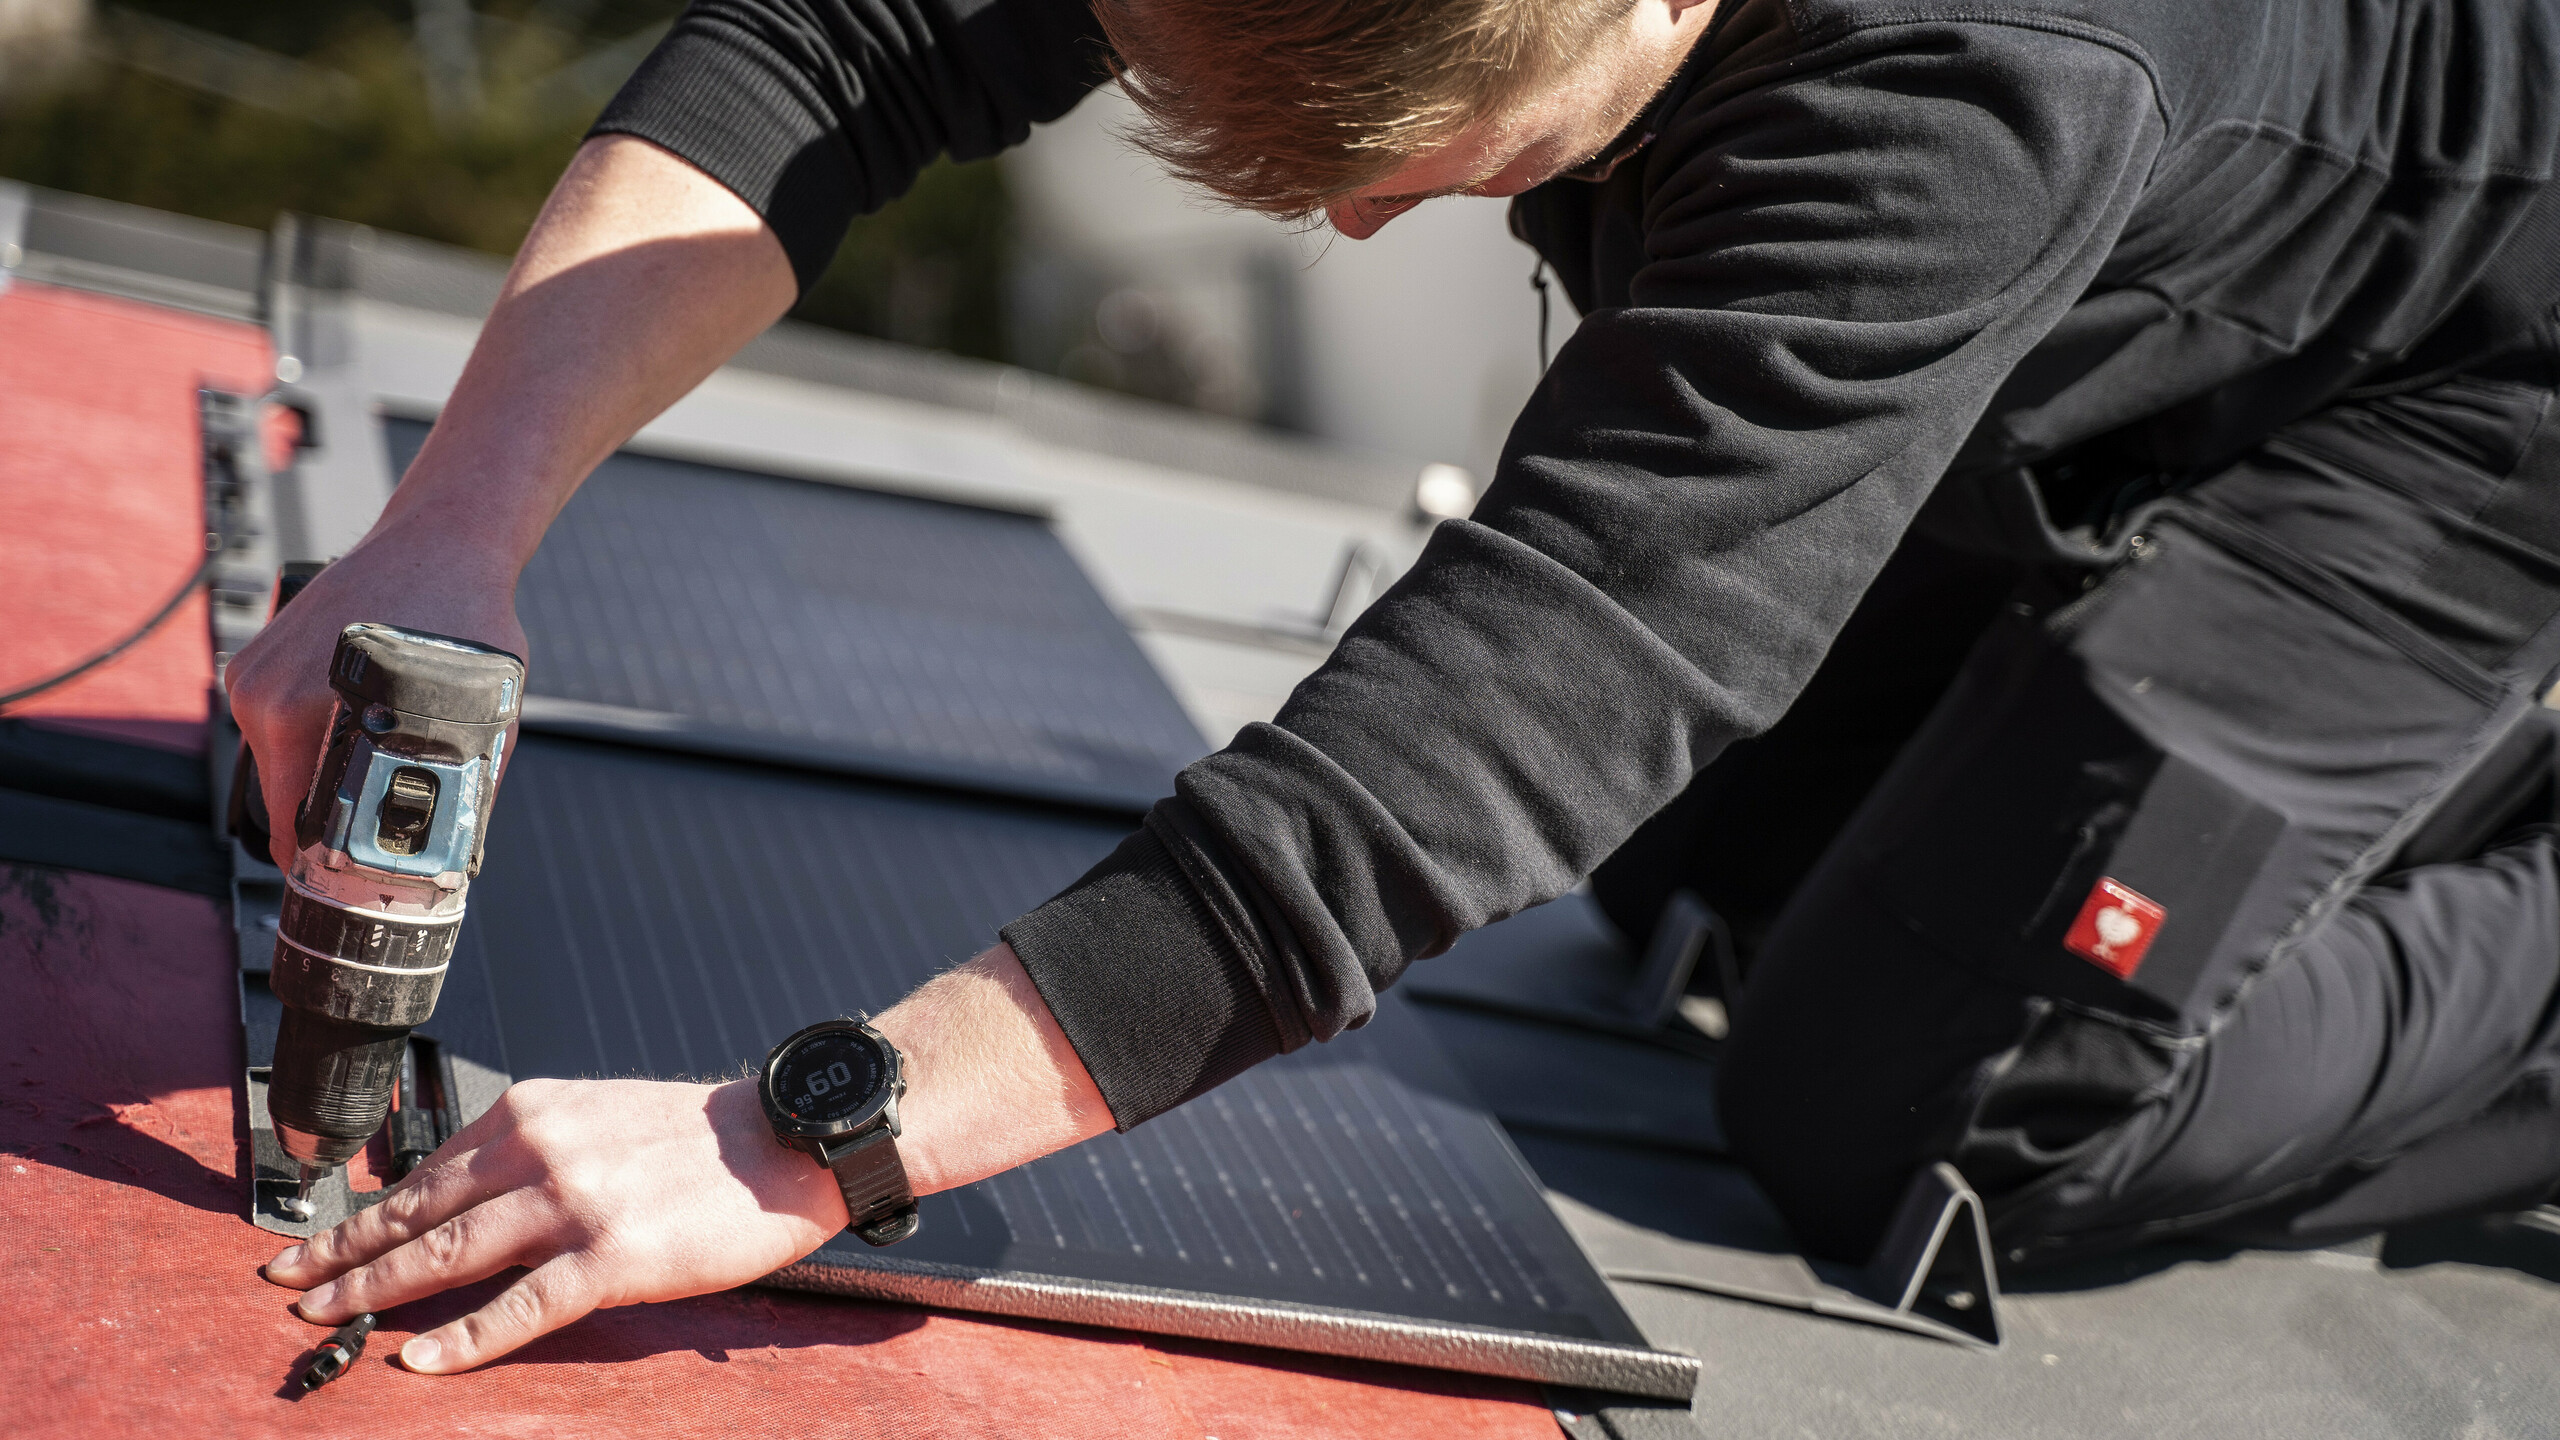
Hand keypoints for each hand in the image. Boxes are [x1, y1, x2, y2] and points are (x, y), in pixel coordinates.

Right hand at [223, 531, 527, 870]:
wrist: (443, 539)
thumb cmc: (465, 617)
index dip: (323, 861)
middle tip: (379, 831)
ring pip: (281, 759)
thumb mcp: (484, 714)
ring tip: (376, 761)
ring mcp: (254, 671)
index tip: (349, 882)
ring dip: (322, 770)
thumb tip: (465, 851)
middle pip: (284, 795)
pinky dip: (315, 730)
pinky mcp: (260, 655)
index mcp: (298, 714)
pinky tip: (360, 719)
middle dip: (329, 817)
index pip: (290, 825)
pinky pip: (279, 721)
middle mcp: (263, 694)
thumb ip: (468, 783)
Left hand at [264, 946, 1113, 1373]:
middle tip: (286, 1282)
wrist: (792, 1138)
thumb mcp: (600, 1112)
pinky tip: (420, 1359)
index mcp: (536, 1109)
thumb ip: (533, 1146)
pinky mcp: (614, 1257)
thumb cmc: (705, 1135)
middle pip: (417, 1210)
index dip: (362, 1210)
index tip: (313, 1236)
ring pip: (448, 1254)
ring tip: (325, 1319)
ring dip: (375, 1290)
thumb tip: (461, 1195)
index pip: (426, 1168)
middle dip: (342, 1251)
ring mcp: (575, 1204)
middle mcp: (542, 1148)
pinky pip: (520, 1306)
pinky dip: (463, 1337)